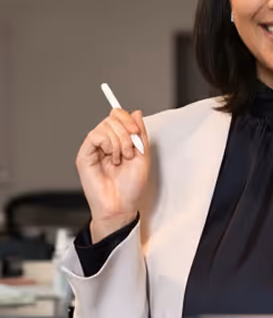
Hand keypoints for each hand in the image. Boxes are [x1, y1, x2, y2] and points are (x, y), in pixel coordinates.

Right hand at [76, 108, 149, 242]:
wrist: (122, 205)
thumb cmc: (131, 186)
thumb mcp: (142, 155)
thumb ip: (140, 133)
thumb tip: (136, 112)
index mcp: (119, 141)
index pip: (119, 116)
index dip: (128, 119)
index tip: (136, 131)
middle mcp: (106, 142)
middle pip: (112, 118)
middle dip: (126, 132)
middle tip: (130, 151)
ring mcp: (94, 148)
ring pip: (105, 125)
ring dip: (119, 142)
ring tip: (121, 159)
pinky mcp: (85, 155)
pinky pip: (95, 136)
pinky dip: (108, 144)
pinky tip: (111, 158)